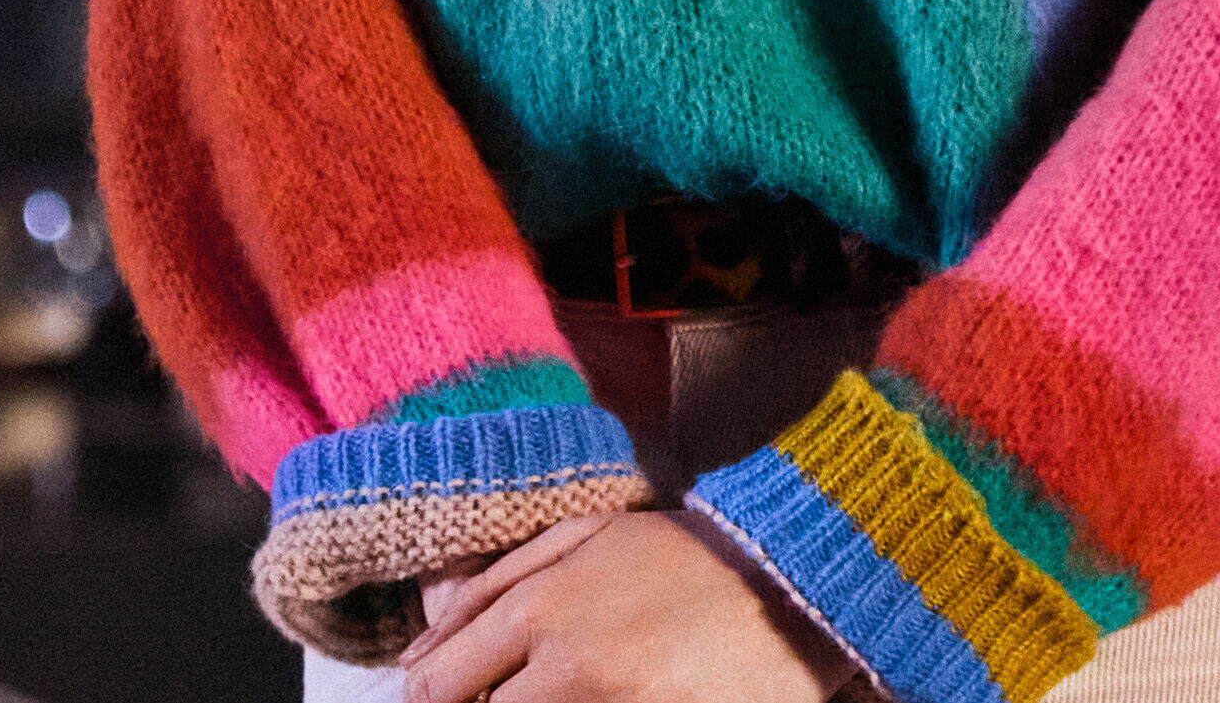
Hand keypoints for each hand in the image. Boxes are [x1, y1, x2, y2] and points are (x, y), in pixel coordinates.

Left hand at [397, 507, 845, 702]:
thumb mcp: (588, 534)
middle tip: (525, 687)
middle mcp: (569, 670)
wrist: (801, 582)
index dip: (431, 697)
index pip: (437, 685)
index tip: (448, 694)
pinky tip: (622, 697)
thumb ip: (495, 581)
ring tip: (578, 687)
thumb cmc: (690, 554)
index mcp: (541, 610)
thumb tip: (417, 636)